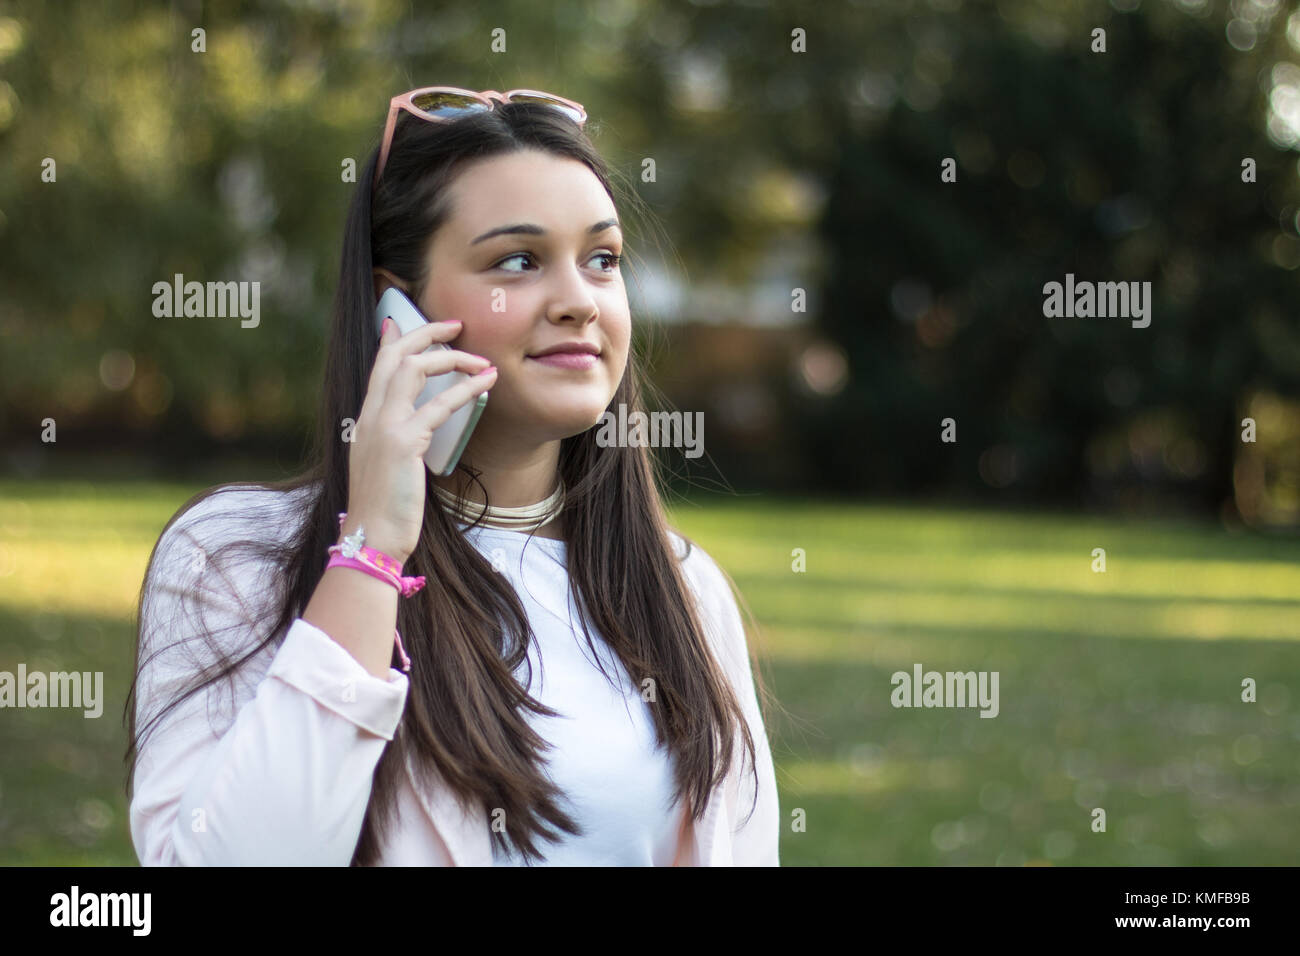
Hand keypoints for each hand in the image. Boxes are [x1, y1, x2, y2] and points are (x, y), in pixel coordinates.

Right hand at [343, 315, 496, 562]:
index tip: (402, 321)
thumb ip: (396, 442)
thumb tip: (415, 431)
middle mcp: (371, 415)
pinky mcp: (403, 442)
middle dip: (426, 332)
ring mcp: (384, 426)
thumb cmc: (383, 508)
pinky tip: (487, 382)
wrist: (370, 536)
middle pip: (397, 355)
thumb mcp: (385, 466)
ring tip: (482, 358)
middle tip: (456, 324)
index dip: (392, 340)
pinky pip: (439, 405)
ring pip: (415, 369)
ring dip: (452, 357)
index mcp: (366, 420)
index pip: (378, 367)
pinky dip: (466, 388)